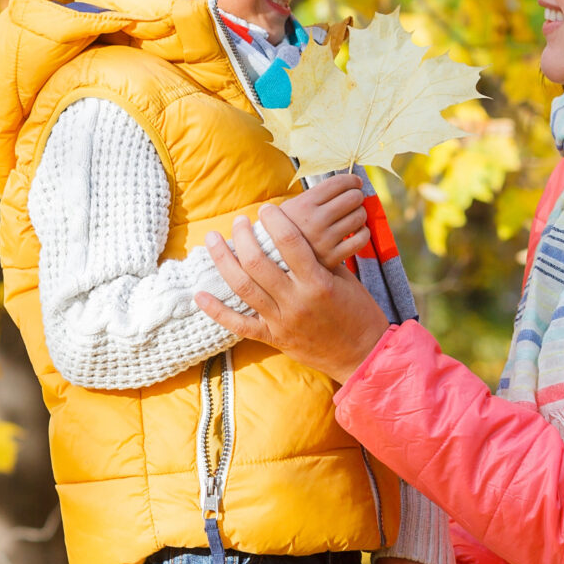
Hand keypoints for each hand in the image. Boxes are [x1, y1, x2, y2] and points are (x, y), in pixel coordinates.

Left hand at [195, 201, 389, 382]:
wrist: (363, 354)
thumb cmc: (358, 312)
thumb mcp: (344, 279)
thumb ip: (320, 257)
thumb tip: (296, 231)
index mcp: (318, 282)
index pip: (290, 242)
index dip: (274, 220)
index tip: (266, 208)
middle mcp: (296, 301)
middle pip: (257, 262)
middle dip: (243, 236)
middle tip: (239, 221)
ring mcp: (281, 321)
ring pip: (243, 287)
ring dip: (224, 261)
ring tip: (213, 240)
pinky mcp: (274, 339)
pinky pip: (239, 326)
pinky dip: (217, 311)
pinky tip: (200, 295)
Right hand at [288, 172, 373, 273]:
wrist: (275, 260)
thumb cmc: (288, 228)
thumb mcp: (292, 206)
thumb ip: (317, 193)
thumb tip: (350, 182)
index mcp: (304, 204)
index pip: (339, 183)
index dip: (352, 180)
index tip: (355, 182)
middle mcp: (315, 221)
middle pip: (353, 198)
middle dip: (357, 196)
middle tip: (354, 199)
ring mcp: (324, 240)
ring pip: (359, 217)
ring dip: (360, 213)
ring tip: (353, 215)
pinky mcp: (333, 257)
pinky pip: (361, 239)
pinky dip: (363, 232)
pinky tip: (356, 231)